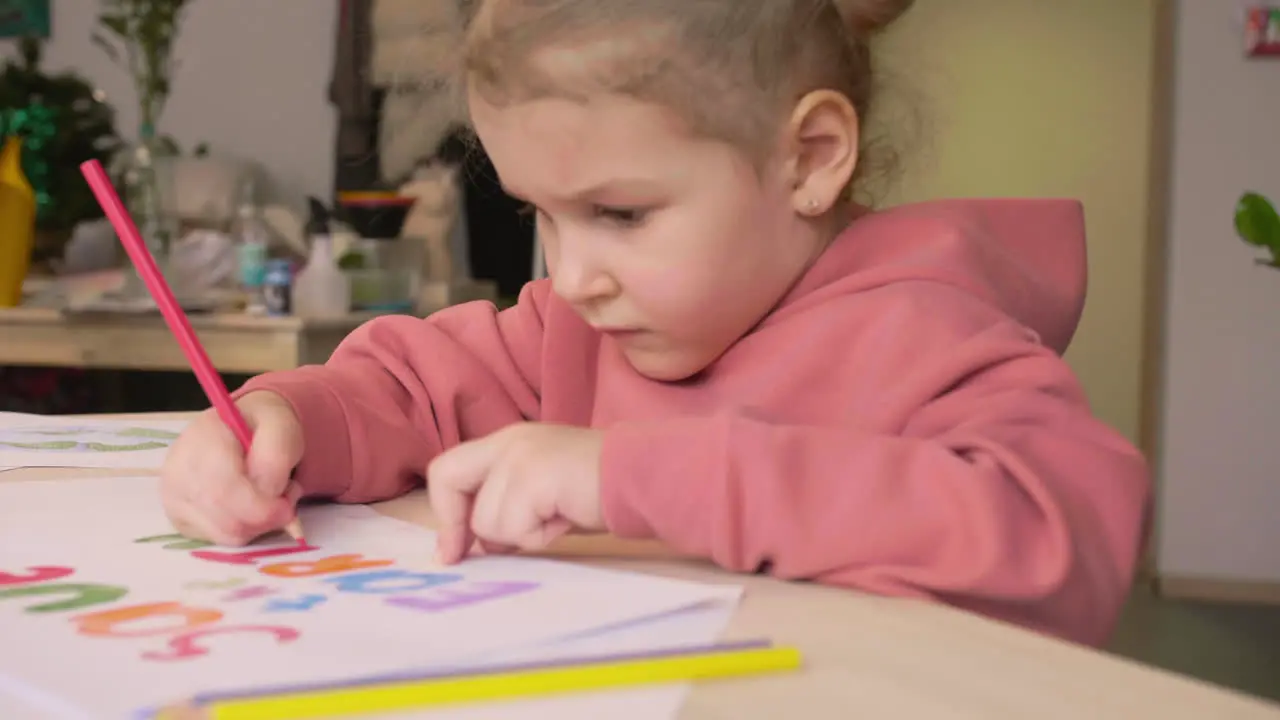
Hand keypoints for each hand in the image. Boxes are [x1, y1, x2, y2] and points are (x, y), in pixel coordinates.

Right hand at [159, 391, 304, 545]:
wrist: (238, 427)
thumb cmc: (261, 426)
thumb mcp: (282, 427)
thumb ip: (276, 457)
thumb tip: (267, 494)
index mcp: (202, 440)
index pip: (225, 492)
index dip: (262, 510)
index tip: (287, 507)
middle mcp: (178, 470)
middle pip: (226, 520)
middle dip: (265, 519)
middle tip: (285, 498)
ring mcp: (173, 496)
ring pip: (224, 534)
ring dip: (257, 525)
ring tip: (269, 496)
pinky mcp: (179, 517)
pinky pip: (218, 538)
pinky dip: (243, 528)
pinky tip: (248, 505)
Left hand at [427, 423, 605, 563]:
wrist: (642, 475)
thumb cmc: (598, 489)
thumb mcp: (542, 493)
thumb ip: (506, 506)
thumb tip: (475, 546)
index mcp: (508, 442)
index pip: (448, 468)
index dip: (445, 512)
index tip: (452, 551)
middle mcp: (508, 442)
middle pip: (447, 479)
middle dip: (456, 524)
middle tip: (470, 555)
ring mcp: (519, 457)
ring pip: (486, 520)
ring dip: (520, 535)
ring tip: (556, 519)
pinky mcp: (534, 476)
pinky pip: (514, 527)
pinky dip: (539, 537)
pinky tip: (565, 520)